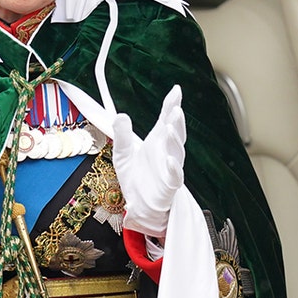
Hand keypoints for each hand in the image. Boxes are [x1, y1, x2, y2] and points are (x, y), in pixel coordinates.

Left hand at [112, 85, 186, 237]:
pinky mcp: (169, 186)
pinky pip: (175, 177)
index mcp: (157, 142)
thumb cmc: (136, 178)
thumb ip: (122, 136)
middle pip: (175, 133)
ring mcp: (170, 169)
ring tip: (170, 127)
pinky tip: (170, 160)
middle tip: (175, 109)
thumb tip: (120, 115)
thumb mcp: (123, 154)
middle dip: (176, 121)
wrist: (139, 206)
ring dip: (175, 140)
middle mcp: (167, 152)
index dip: (172, 105)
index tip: (176, 90)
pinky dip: (174, 168)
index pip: (166, 120)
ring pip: (177, 152)